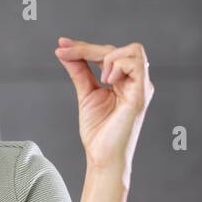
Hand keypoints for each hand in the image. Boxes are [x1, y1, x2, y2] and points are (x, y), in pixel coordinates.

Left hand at [53, 38, 153, 179]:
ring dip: (109, 57)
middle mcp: (136, 82)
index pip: (108, 53)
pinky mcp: (141, 95)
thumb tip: (65, 51)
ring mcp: (141, 87)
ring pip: (134, 51)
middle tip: (64, 52)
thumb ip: (79, 71)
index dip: (84, 47)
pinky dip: (118, 66)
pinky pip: (136, 65)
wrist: (102, 157)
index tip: (61, 44)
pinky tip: (107, 81)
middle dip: (88, 48)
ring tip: (100, 79)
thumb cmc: (98, 132)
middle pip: (118, 49)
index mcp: (124, 81)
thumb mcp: (85, 94)